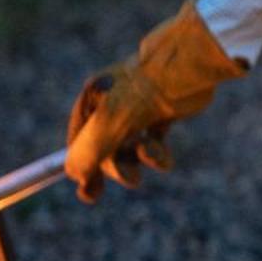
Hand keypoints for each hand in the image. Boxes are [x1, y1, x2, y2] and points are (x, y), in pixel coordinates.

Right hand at [65, 0, 244, 201]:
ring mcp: (139, 109)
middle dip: (116, 166)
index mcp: (93, 98)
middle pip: (105, 147)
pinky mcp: (163, 114)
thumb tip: (73, 175)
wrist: (188, 67)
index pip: (79, 138)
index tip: (87, 192)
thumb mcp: (109, 126)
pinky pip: (153, 144)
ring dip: (139, 161)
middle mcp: (113, 103)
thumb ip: (89, 153)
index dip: (81, 166)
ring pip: (131, 149)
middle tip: (131, 179)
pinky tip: (162, 153)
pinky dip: (157, 154)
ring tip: (151, 155)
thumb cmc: (145, 93)